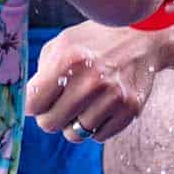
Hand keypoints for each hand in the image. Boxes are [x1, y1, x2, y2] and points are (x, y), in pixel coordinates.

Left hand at [25, 22, 167, 142]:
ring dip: (74, 122)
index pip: (32, 104)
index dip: (33, 104)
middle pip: (50, 123)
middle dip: (51, 116)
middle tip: (60, 104)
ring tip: (83, 103)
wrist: (143, 37)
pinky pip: (98, 137)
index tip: (40, 101)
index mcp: (69, 59)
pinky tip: (102, 105)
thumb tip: (29, 103)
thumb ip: (42, 71)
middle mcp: (91, 79)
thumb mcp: (64, 42)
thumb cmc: (95, 40)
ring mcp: (113, 96)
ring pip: (74, 134)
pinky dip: (96, 125)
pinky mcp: (130, 109)